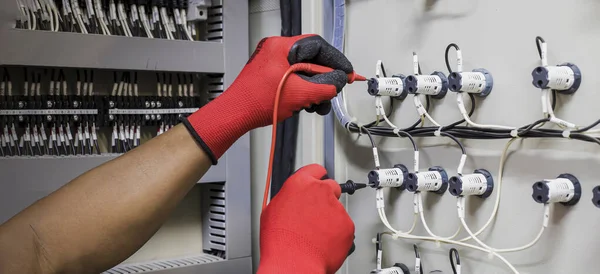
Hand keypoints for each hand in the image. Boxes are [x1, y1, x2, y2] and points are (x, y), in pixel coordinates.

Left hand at [183, 35, 353, 163]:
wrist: (235, 116)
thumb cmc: (255, 102)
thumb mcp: (300, 94)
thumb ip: (325, 86)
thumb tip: (340, 81)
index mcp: (280, 47)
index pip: (317, 45)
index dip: (335, 59)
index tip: (346, 72)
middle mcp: (275, 52)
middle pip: (311, 60)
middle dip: (325, 79)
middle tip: (334, 89)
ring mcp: (272, 65)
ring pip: (304, 73)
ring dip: (314, 89)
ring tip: (317, 103)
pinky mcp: (270, 77)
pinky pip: (294, 80)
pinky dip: (303, 92)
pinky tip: (306, 105)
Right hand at [257, 164, 354, 273]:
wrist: (294, 263)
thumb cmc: (280, 242)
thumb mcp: (272, 211)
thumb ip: (288, 198)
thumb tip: (290, 199)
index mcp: (300, 184)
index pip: (315, 170)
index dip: (316, 177)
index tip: (318, 180)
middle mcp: (320, 191)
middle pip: (331, 186)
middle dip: (326, 197)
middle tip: (316, 213)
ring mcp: (336, 207)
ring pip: (337, 209)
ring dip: (330, 217)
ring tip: (316, 233)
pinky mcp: (347, 224)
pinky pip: (344, 225)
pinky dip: (337, 232)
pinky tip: (324, 240)